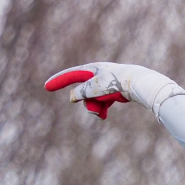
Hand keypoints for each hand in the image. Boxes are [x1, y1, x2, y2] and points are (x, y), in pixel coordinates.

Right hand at [44, 61, 184, 118]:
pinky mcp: (111, 93)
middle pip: (82, 92)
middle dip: (86, 102)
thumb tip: (72, 97)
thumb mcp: (95, 87)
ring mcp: (104, 85)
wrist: (138, 84)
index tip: (46, 87)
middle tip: (95, 107)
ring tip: (102, 112)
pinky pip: (100, 103)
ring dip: (94, 107)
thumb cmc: (116, 83)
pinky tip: (104, 115)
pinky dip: (101, 109)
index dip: (58, 81)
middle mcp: (96, 76)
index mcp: (91, 70)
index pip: (70, 75)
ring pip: (91, 100)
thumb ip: (82, 92)